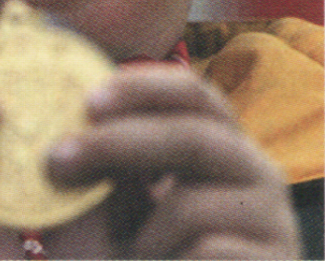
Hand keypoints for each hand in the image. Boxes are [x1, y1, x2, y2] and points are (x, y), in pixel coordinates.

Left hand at [48, 67, 299, 259]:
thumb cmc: (148, 255)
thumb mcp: (122, 205)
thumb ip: (107, 162)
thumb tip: (60, 117)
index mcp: (221, 142)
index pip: (192, 92)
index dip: (142, 88)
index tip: (87, 100)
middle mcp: (255, 171)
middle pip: (193, 135)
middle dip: (118, 143)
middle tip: (58, 158)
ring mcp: (273, 221)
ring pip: (191, 206)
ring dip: (141, 237)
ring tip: (132, 257)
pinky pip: (207, 254)